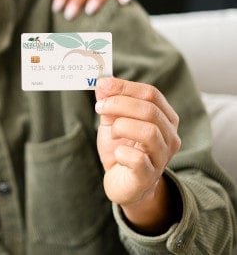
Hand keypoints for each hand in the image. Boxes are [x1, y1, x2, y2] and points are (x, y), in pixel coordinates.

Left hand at [94, 78, 181, 232]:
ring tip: (112, 132)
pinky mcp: (148, 176)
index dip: (124, 87)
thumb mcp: (113, 123)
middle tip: (99, 107)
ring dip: (121, 126)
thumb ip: (109, 104)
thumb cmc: (122, 150)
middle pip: (150, 110)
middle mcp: (169, 137)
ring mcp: (162, 157)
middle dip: (119, 104)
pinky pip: (138, 159)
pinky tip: (117, 155)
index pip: (151, 94)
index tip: (102, 85)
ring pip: (149, 132)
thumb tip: (102, 84)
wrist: (124, 184)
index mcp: (164, 118)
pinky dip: (121, 152)